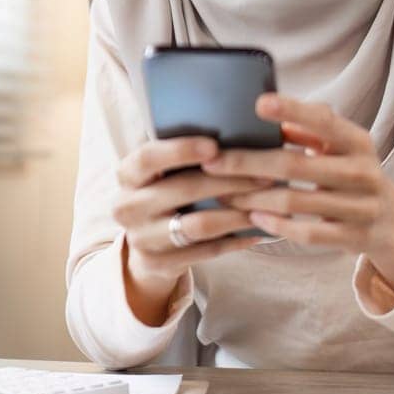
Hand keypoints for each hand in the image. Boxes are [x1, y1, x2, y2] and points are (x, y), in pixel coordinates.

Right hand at [113, 135, 271, 325]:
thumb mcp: (161, 171)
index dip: (181, 150)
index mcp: (127, 175)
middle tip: (265, 176)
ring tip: (266, 205)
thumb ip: (183, 153)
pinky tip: (257, 232)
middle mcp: (128, 206)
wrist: (145, 244)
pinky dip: (235, 241)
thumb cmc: (164, 193)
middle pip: (182, 189)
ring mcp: (141, 238)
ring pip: (198, 225)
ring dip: (237, 214)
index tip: (215, 147)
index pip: (149, 157)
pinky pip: (205, 251)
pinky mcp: (159, 263)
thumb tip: (234, 129)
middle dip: (228, 181)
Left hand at [204, 93, 393, 295]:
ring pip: (295, 202)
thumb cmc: (352, 173)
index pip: (324, 121)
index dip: (293, 111)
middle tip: (212, 161)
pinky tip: (252, 217)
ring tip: (222, 192)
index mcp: (358, 142)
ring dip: (252, 197)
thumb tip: (263, 112)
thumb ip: (307, 131)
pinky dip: (276, 225)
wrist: (393, 222)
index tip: (259, 103)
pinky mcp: (353, 237)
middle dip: (248, 163)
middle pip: (295, 166)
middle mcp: (362, 172)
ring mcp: (361, 208)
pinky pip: (307, 232)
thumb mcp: (339, 148)